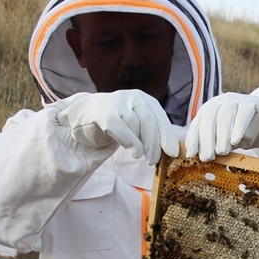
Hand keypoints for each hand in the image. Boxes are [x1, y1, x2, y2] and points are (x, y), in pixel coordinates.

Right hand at [62, 90, 179, 165]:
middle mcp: (133, 97)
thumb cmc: (118, 123)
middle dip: (154, 144)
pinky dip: (130, 143)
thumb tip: (171, 150)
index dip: (167, 136)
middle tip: (153, 160)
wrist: (85, 114)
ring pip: (135, 126)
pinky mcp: (104, 113)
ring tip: (139, 155)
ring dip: (141, 145)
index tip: (172, 153)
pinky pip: (121, 130)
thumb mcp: (137, 123)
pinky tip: (134, 153)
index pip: (160, 118)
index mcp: (145, 99)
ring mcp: (118, 103)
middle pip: (149, 122)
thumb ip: (151, 131)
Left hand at [185, 93, 258, 161]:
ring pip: (225, 115)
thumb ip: (217, 143)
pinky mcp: (253, 103)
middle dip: (206, 139)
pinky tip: (236, 141)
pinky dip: (238, 127)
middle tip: (208, 157)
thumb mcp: (228, 139)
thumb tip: (203, 155)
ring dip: (221, 134)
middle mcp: (221, 101)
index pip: (199, 123)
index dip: (194, 139)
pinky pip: (244, 114)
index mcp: (211, 109)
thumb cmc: (245, 131)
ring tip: (222, 151)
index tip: (192, 155)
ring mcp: (237, 100)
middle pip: (209, 118)